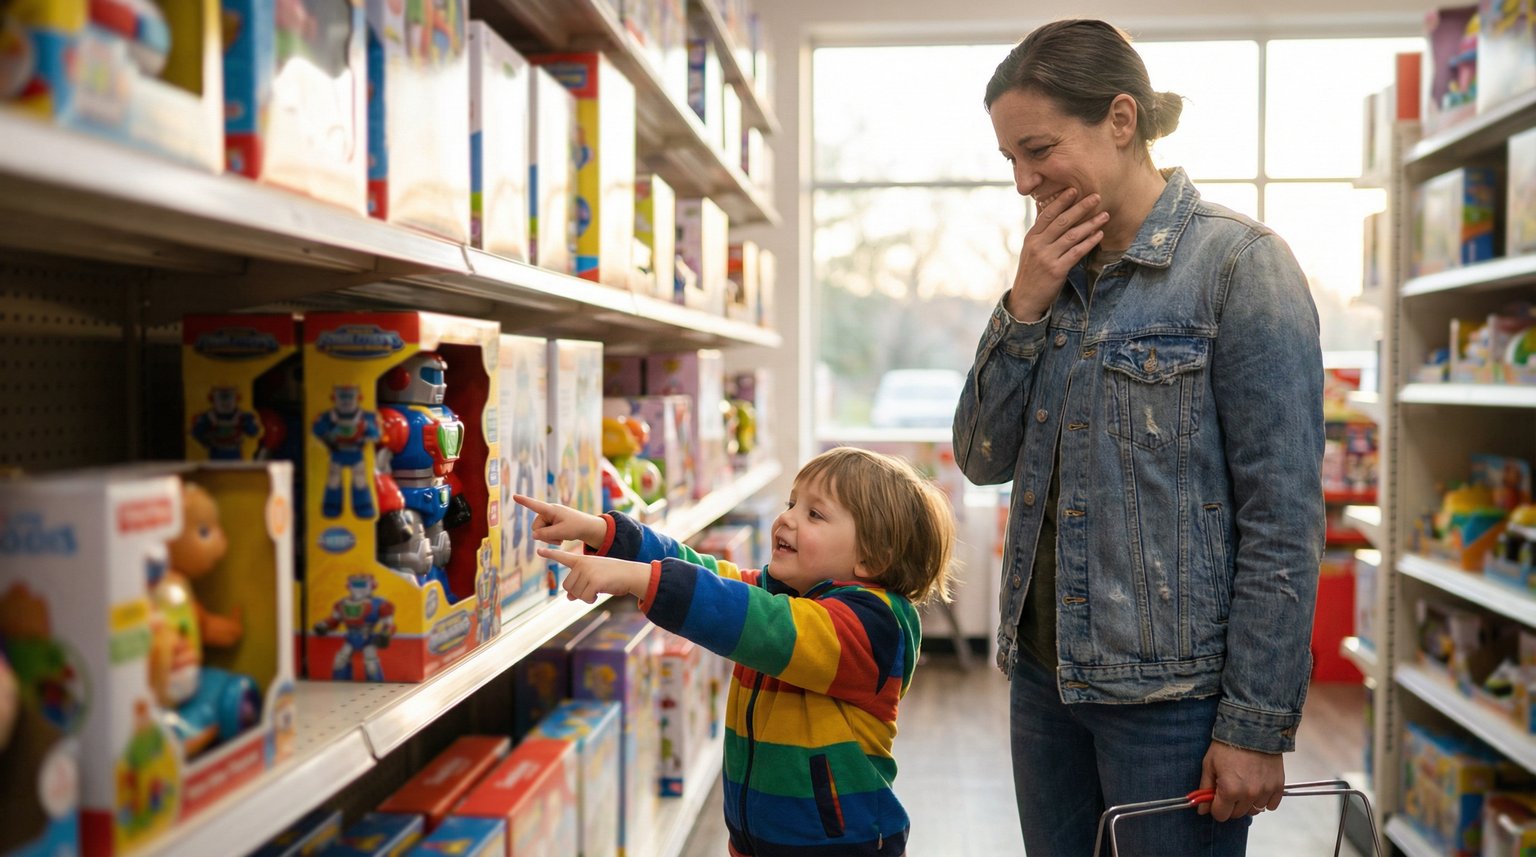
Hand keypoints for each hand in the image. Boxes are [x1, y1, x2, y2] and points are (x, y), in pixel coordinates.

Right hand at [513, 494, 606, 548]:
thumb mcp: (561, 532)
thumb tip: (533, 535)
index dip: (524, 501)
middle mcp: (548, 512)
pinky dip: (552, 538)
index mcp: (551, 509)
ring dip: (549, 538)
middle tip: (559, 537)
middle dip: (545, 535)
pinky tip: (561, 537)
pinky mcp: (552, 522)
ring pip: (539, 532)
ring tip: (561, 537)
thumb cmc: (576, 527)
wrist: (587, 528)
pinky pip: (545, 533)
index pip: (535, 505)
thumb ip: (546, 534)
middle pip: (536, 527)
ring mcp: (550, 517)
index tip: (514, 495)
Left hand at [539, 547, 650, 602]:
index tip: (539, 551)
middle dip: (578, 592)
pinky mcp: (594, 581)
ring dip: (585, 596)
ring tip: (597, 589)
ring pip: (575, 593)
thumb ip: (579, 586)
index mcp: (581, 560)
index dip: (550, 555)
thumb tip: (569, 598)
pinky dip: (591, 599)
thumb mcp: (594, 578)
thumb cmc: (612, 576)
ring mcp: (587, 572)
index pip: (562, 557)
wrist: (630, 574)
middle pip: (567, 586)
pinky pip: (585, 597)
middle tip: (591, 588)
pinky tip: (599, 593)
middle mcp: (582, 564)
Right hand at [1007, 187, 1109, 321]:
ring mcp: (1047, 257)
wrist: (1025, 299)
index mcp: (1031, 237)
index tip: (1074, 189)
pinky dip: (1089, 242)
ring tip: (1104, 215)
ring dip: (1090, 224)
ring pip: (1071, 235)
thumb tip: (1046, 208)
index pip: (1047, 214)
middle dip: (1080, 208)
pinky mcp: (1056, 270)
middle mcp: (1038, 245)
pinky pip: (1076, 252)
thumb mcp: (1031, 250)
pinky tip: (1099, 235)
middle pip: (1062, 221)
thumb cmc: (1031, 272)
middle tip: (1096, 197)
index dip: (1061, 201)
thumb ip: (1040, 231)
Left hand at [1197, 741, 1284, 821]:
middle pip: (1237, 814)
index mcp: (1230, 790)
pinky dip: (1263, 800)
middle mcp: (1249, 794)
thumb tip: (1201, 809)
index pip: (1220, 815)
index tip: (1215, 798)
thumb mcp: (1209, 764)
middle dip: (1230, 805)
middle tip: (1229, 788)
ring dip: (1247, 803)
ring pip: (1253, 810)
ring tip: (1243, 785)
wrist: (1253, 728)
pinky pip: (1270, 805)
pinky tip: (1257, 786)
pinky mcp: (1278, 787)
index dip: (1215, 807)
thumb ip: (1205, 789)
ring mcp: (1265, 791)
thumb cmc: (1228, 744)